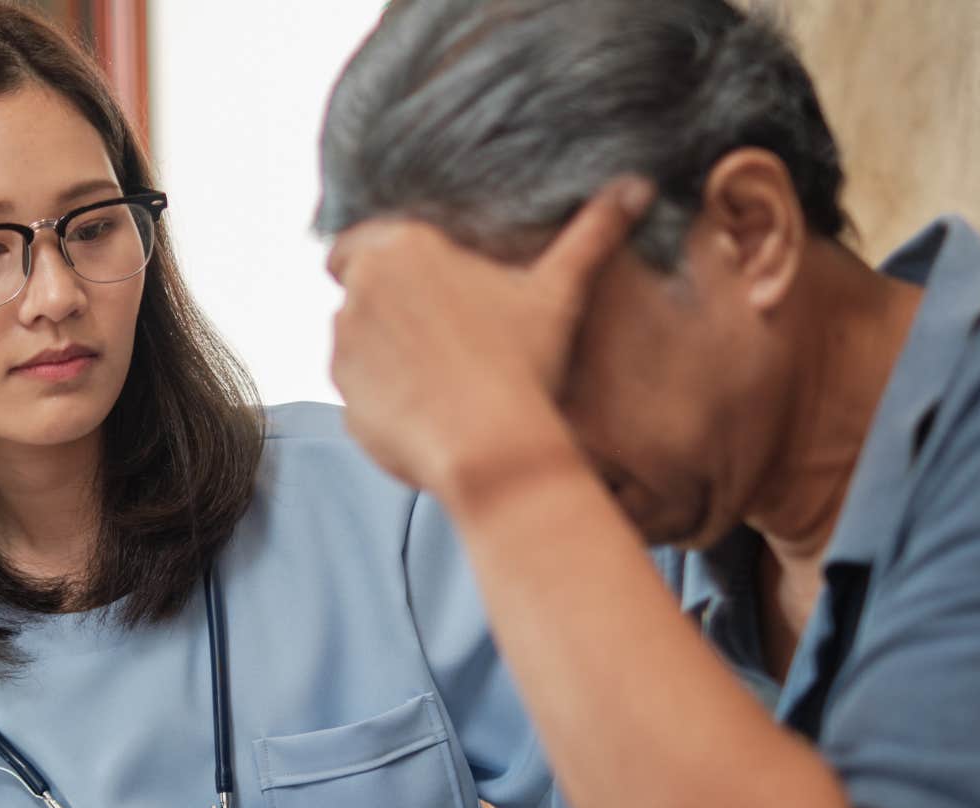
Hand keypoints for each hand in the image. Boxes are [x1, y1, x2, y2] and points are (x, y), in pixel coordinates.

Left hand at [326, 178, 653, 507]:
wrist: (494, 448)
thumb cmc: (526, 364)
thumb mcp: (559, 292)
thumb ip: (593, 233)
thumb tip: (638, 186)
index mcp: (402, 246)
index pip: (359, 239)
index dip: (383, 263)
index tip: (417, 287)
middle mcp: (360, 289)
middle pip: (357, 290)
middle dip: (386, 308)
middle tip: (435, 334)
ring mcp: (343, 347)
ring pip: (355, 342)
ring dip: (382, 352)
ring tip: (438, 375)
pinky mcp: (341, 399)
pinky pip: (358, 392)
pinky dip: (381, 397)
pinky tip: (427, 409)